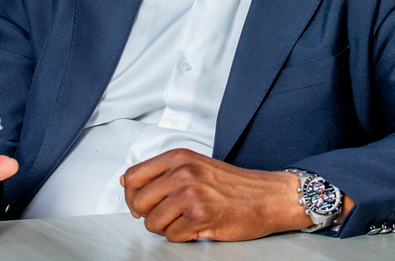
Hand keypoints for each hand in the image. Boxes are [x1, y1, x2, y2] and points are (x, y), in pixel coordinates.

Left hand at [120, 148, 312, 241]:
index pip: (133, 176)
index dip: (132, 195)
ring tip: (187, 220)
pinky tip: (197, 226)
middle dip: (149, 214)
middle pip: (138, 202)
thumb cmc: (235, 185)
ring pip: (153, 223)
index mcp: (179, 157)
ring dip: (167, 227)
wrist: (269, 197)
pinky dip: (183, 237)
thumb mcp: (196, 165)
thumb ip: (163, 172)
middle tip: (168, 215)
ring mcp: (190, 195)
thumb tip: (126, 181)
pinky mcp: (199, 217)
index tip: (141, 203)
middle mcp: (182, 172)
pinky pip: (172, 236)